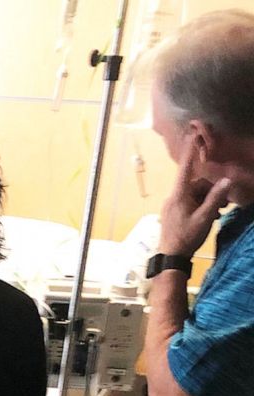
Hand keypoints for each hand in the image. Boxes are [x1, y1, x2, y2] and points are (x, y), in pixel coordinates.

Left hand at [158, 135, 231, 257]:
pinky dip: (202, 205)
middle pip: (196, 184)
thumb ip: (215, 198)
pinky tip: (212, 215)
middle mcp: (173, 197)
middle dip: (212, 190)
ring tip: (219, 211)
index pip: (185, 169)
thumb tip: (227, 180)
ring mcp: (173, 205)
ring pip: (195, 194)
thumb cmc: (186, 237)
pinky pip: (190, 202)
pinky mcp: (174, 212)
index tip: (192, 135)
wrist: (171, 257)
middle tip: (226, 203)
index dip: (190, 152)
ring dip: (209, 200)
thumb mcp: (204, 218)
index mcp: (178, 195)